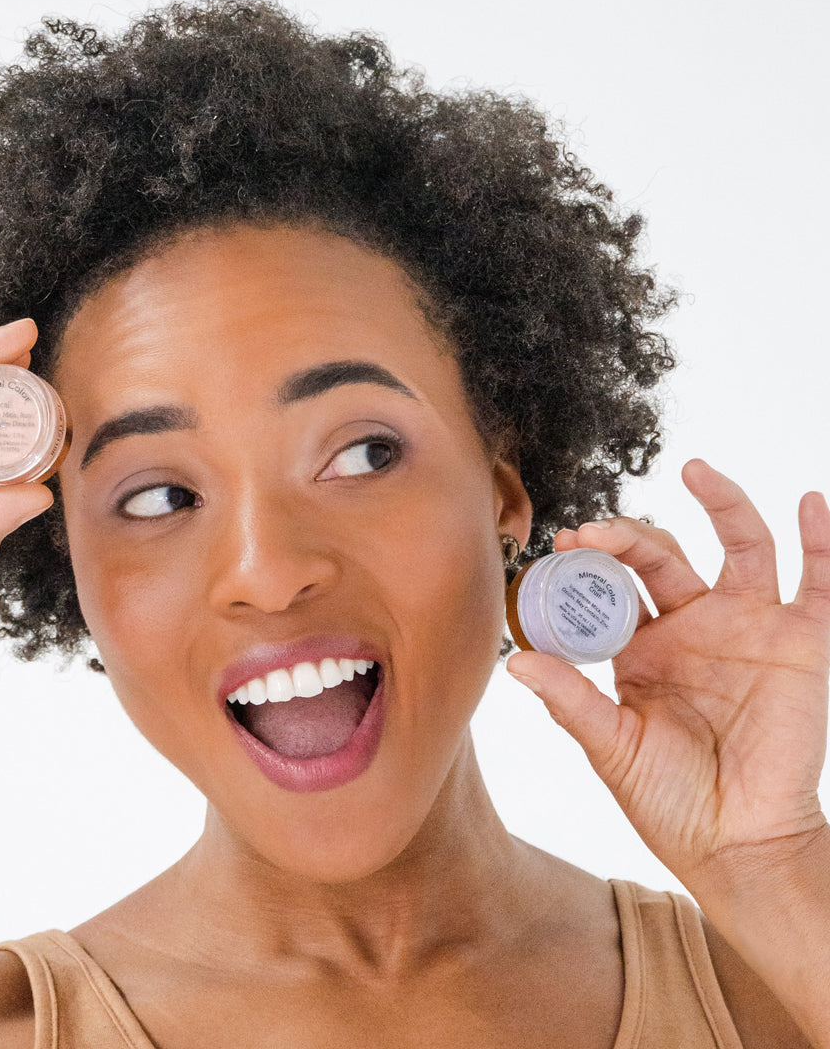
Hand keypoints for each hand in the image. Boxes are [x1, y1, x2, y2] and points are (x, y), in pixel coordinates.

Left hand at [506, 460, 829, 885]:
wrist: (735, 843)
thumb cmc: (669, 799)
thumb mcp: (611, 746)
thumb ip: (570, 700)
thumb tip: (514, 663)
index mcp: (644, 644)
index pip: (617, 581)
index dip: (594, 558)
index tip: (565, 543)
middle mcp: (695, 624)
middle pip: (665, 554)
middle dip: (630, 535)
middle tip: (597, 530)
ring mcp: (750, 627)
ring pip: (739, 547)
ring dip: (723, 504)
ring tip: (695, 469)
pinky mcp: (803, 642)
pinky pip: (817, 583)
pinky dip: (820, 542)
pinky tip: (807, 503)